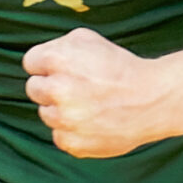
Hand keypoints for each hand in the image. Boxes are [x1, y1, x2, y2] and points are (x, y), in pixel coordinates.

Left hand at [24, 26, 182, 155]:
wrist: (152, 100)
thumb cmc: (120, 67)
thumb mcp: (88, 39)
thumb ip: (57, 46)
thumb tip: (38, 62)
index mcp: (58, 60)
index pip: (30, 63)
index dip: (48, 64)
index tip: (65, 68)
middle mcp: (57, 90)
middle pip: (34, 89)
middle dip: (51, 86)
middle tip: (78, 86)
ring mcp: (64, 120)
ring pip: (46, 114)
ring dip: (61, 110)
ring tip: (88, 104)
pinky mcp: (72, 143)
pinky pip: (59, 136)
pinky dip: (72, 131)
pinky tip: (92, 121)